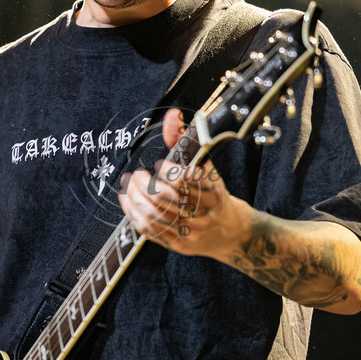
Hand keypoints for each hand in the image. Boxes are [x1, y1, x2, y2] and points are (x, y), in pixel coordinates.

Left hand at [118, 108, 238, 257]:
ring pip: (154, 215)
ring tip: (129, 186)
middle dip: (143, 184)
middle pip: (164, 198)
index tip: (160, 164)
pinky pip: (151, 231)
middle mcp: (204, 214)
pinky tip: (129, 201)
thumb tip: (172, 114)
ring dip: (134, 198)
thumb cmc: (213, 193)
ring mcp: (191, 232)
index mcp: (214, 191)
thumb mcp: (205, 166)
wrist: (231, 232)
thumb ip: (185, 140)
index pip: (185, 179)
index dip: (166, 170)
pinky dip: (134, 214)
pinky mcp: (179, 245)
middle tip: (136, 174)